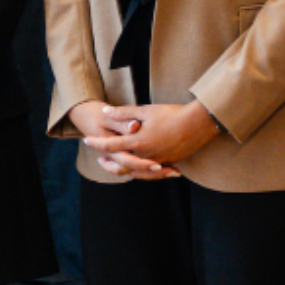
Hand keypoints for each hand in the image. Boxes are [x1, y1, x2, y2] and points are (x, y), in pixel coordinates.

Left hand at [81, 101, 220, 178]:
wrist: (198, 124)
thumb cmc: (172, 114)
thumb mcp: (146, 110)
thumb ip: (124, 113)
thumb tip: (106, 111)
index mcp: (138, 142)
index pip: (110, 145)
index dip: (97, 143)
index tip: (86, 141)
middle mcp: (146, 156)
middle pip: (121, 166)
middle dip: (108, 163)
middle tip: (99, 159)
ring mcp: (158, 161)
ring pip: (136, 173)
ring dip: (124, 170)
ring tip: (116, 165)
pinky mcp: (169, 162)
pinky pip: (151, 173)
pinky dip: (142, 172)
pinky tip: (140, 167)